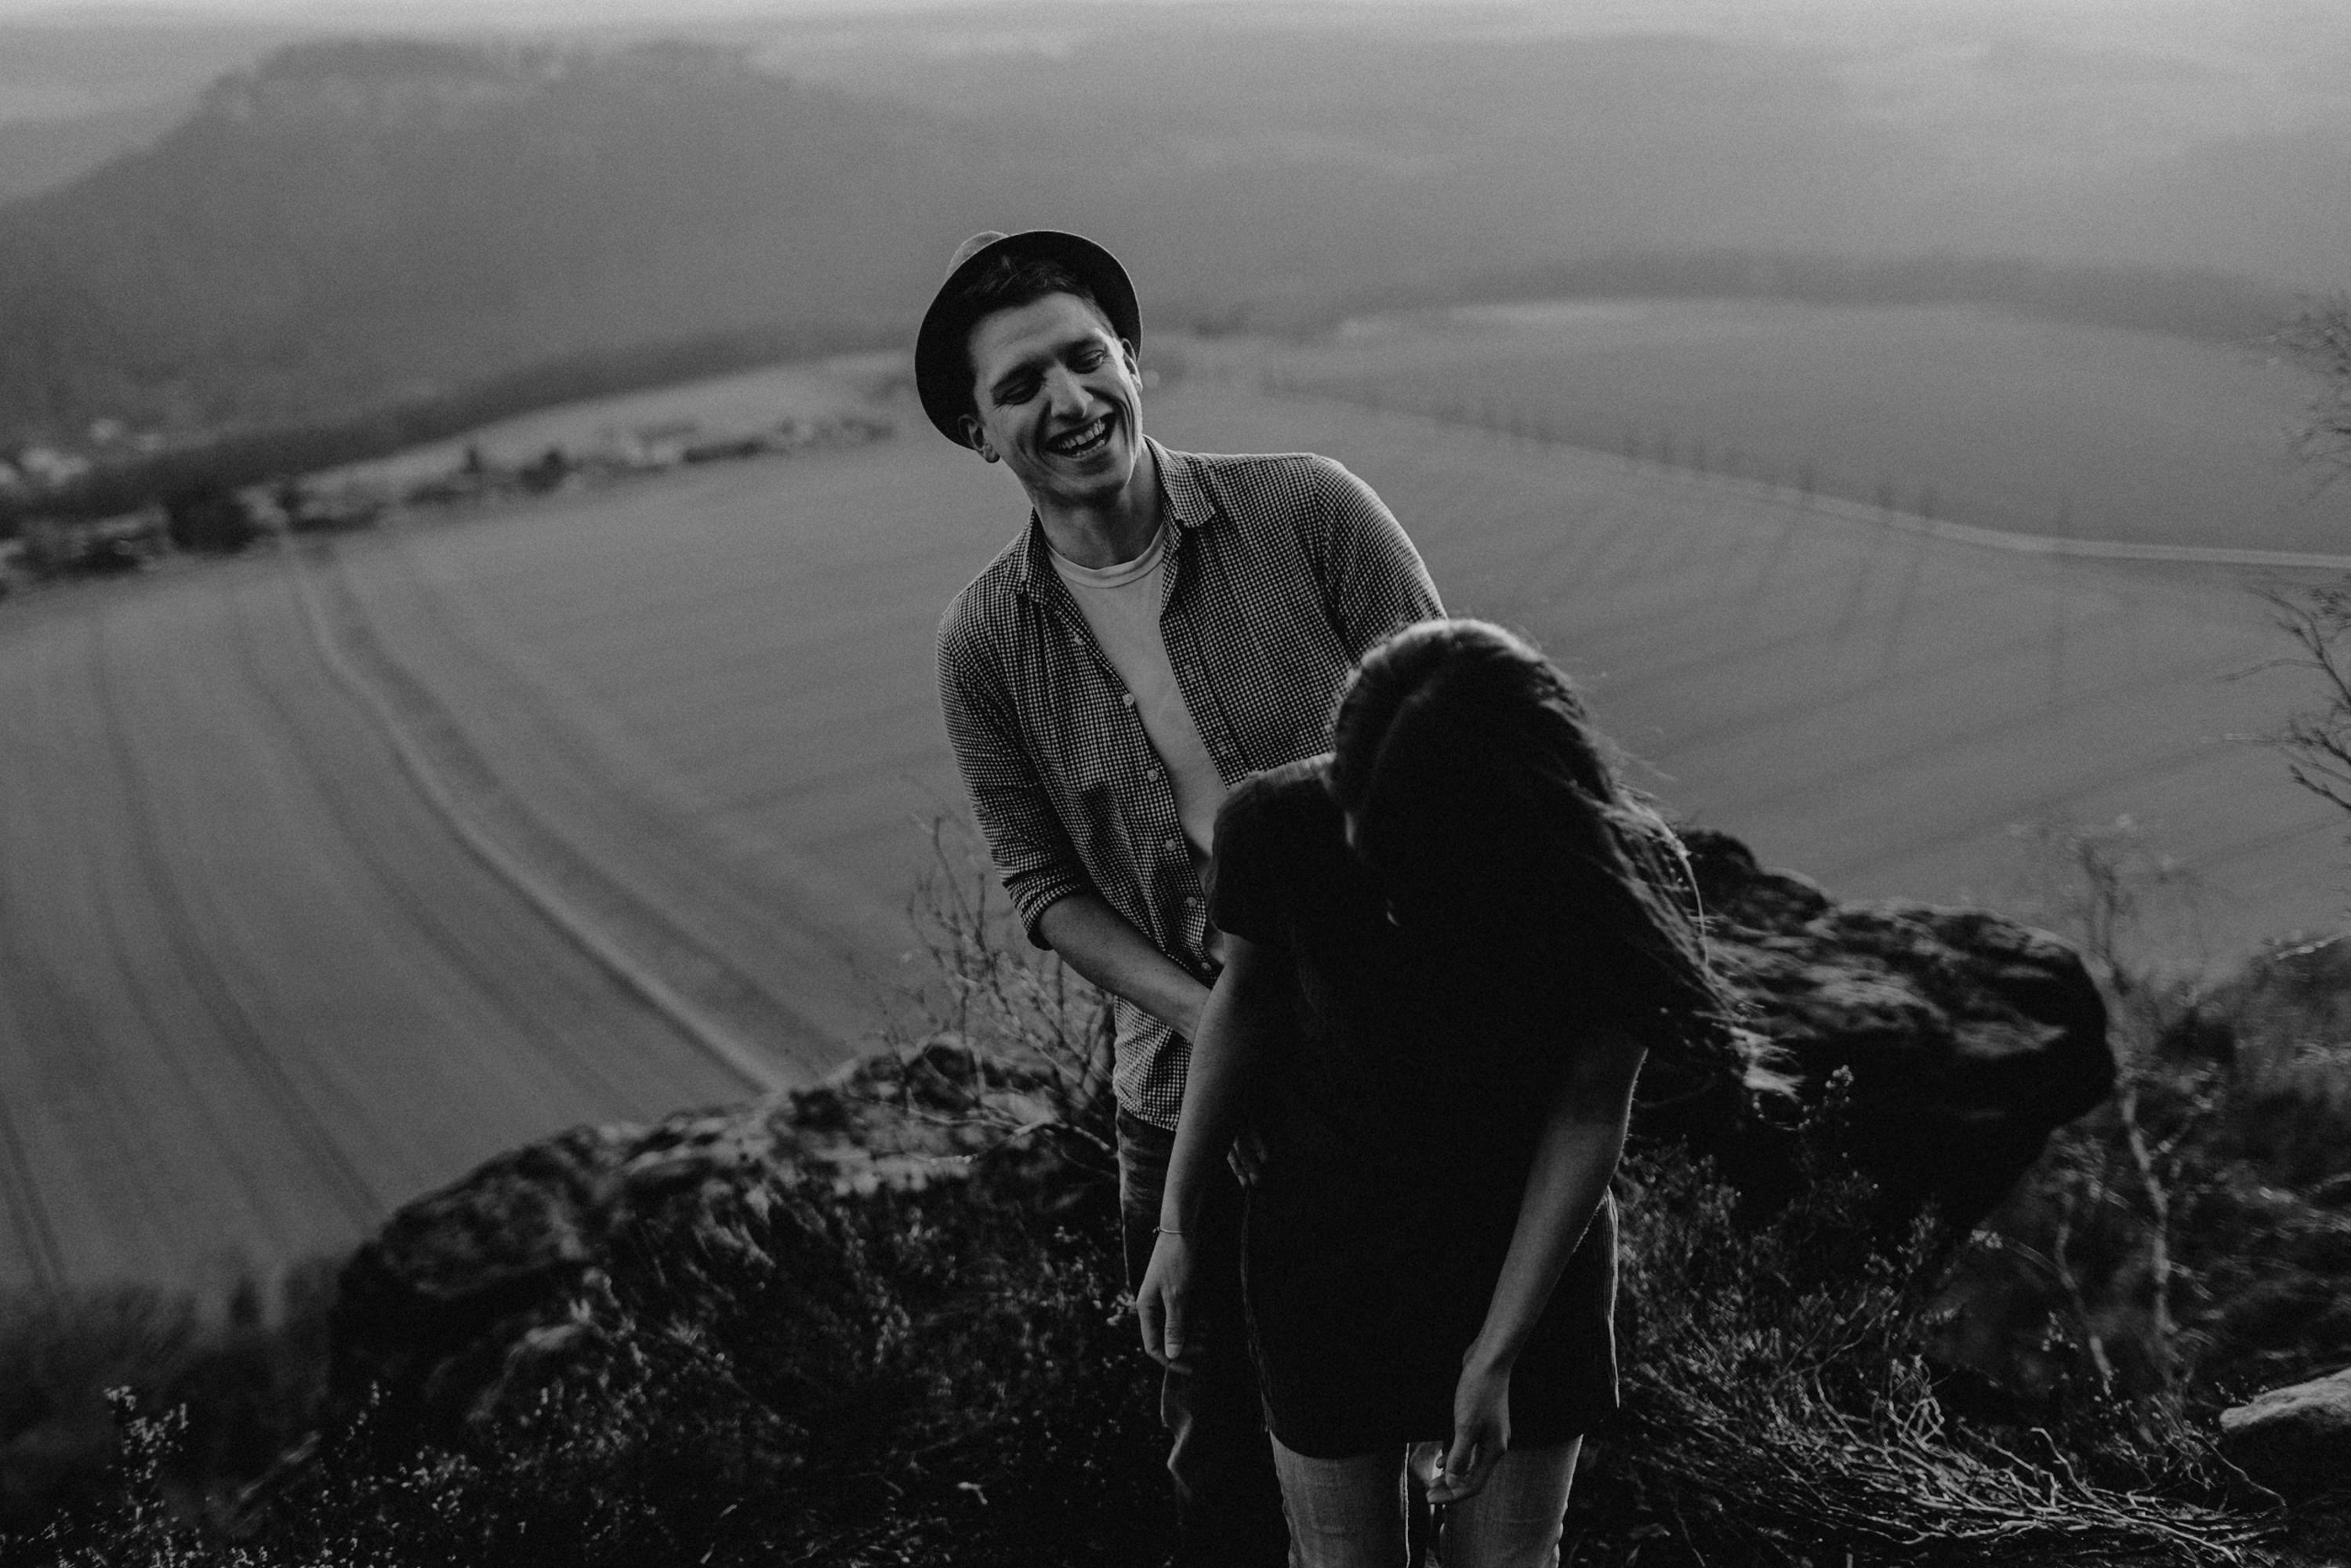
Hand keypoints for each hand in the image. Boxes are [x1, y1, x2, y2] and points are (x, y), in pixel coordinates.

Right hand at [1134, 1229, 1195, 1368]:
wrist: (1181, 1230)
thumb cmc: (1176, 1261)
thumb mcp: (1177, 1296)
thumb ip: (1174, 1326)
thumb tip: (1171, 1354)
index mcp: (1145, 1309)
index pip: (1153, 1345)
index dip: (1171, 1360)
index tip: (1191, 1368)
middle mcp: (1151, 1306)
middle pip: (1166, 1338)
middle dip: (1186, 1345)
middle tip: (1205, 1346)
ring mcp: (1163, 1299)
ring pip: (1177, 1327)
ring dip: (1193, 1332)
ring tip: (1209, 1331)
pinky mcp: (1175, 1291)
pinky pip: (1183, 1314)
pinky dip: (1195, 1319)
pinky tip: (1207, 1318)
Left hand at [1428, 1353, 1510, 1504]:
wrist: (1488, 1362)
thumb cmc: (1478, 1392)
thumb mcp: (1465, 1426)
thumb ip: (1460, 1456)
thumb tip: (1453, 1481)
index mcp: (1493, 1450)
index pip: (1474, 1484)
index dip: (1452, 1495)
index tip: (1431, 1499)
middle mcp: (1494, 1445)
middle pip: (1472, 1477)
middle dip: (1451, 1488)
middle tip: (1429, 1495)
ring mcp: (1489, 1434)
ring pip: (1470, 1464)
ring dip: (1452, 1475)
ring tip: (1434, 1482)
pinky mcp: (1482, 1423)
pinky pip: (1468, 1449)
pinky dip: (1455, 1457)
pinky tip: (1442, 1460)